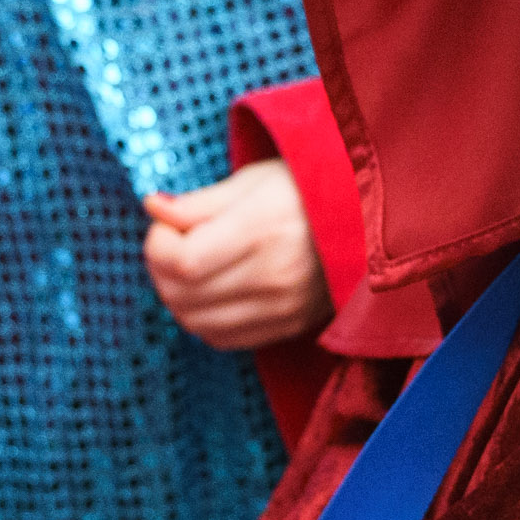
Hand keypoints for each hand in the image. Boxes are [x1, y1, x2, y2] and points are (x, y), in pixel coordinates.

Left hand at [144, 158, 331, 349]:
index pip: (184, 262)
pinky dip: (203, 318)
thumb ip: (198, 202)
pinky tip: (210, 291)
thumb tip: (152, 208)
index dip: (157, 246)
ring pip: (196, 322)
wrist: (367, 219)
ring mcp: (283, 307)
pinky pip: (222, 339)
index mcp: (263, 228)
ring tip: (189, 266)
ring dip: (177, 297)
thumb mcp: (252, 180)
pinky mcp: (289, 326)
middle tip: (172, 243)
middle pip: (183, 296)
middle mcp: (275, 275)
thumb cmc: (306, 189)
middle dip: (160, 269)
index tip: (164, 225)